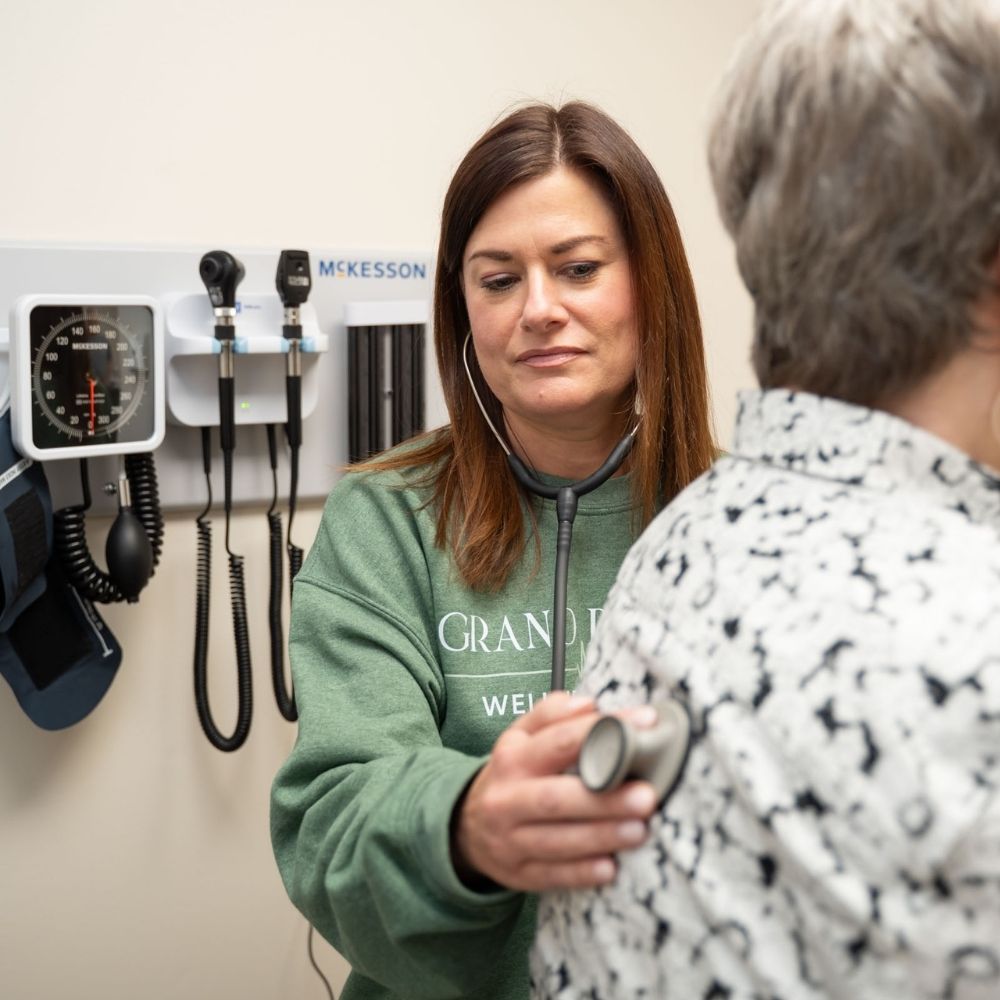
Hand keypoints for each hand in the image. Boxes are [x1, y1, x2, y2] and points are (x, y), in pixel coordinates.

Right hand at [450, 691, 658, 891]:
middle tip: (645, 796)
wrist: (466, 827)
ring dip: (600, 836)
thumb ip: (551, 715)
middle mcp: (508, 798)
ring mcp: (510, 840)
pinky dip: (582, 873)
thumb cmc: (511, 775)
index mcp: (513, 758)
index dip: (601, 732)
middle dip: (603, 799)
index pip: (559, 740)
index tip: (645, 725)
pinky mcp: (518, 873)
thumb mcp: (519, 738)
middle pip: (556, 797)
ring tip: (639, 831)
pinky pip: (552, 875)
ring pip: (557, 841)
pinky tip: (610, 869)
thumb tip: (588, 704)